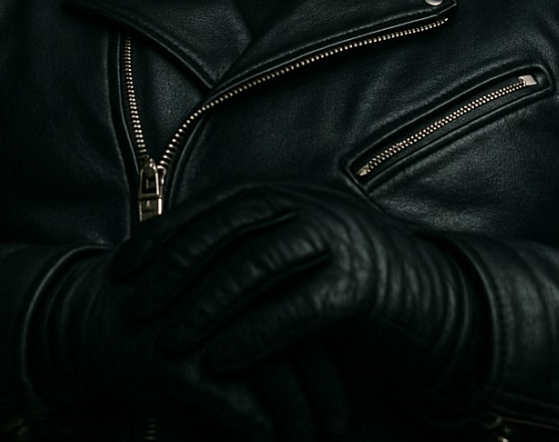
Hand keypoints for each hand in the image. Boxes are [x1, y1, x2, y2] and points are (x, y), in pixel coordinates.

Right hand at [33, 243, 350, 440]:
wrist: (82, 315)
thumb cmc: (155, 316)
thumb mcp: (210, 306)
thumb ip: (253, 318)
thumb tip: (300, 364)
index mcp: (247, 271)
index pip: (309, 321)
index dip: (329, 370)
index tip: (341, 405)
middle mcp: (234, 292)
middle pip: (299, 348)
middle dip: (323, 396)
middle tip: (338, 430)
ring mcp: (206, 323)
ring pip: (274, 376)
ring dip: (295, 418)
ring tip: (303, 441)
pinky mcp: (178, 358)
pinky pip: (235, 401)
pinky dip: (256, 427)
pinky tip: (264, 441)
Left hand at [113, 183, 483, 393]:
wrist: (439, 310)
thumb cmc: (355, 291)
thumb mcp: (299, 258)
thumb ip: (251, 248)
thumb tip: (178, 259)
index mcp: (294, 194)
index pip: (213, 207)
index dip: (162, 236)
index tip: (119, 270)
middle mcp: (314, 206)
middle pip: (227, 228)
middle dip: (172, 268)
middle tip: (132, 306)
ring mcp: (341, 241)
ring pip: (257, 265)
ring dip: (205, 304)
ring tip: (168, 341)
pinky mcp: (363, 287)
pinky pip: (297, 308)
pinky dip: (255, 334)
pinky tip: (221, 363)